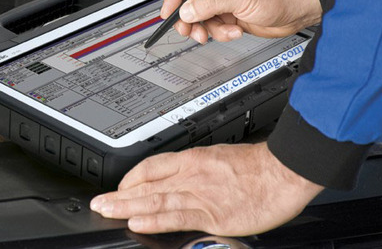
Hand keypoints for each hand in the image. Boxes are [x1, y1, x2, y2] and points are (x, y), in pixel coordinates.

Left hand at [90, 143, 322, 235]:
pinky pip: (176, 217)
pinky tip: (137, 223)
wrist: (284, 170)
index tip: (118, 188)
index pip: (151, 167)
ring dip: (126, 207)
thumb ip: (199, 172)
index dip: (131, 178)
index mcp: (192, 159)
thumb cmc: (260, 168)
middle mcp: (190, 175)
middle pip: (146, 185)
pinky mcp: (212, 215)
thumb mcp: (220, 159)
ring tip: (106, 211)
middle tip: (97, 203)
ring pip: (155, 200)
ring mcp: (199, 195)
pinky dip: (154, 220)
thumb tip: (183, 183)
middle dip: (119, 195)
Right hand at [161, 0, 321, 43]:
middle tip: (189, 30)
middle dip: (189, 18)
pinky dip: (222, 33)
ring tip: (223, 31)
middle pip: (189, 1)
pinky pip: (214, 27)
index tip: (169, 12)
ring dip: (209, 29)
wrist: (300, 9)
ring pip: (200, 17)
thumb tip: (187, 10)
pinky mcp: (230, 15)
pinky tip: (235, 30)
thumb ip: (210, 2)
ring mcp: (224, 0)